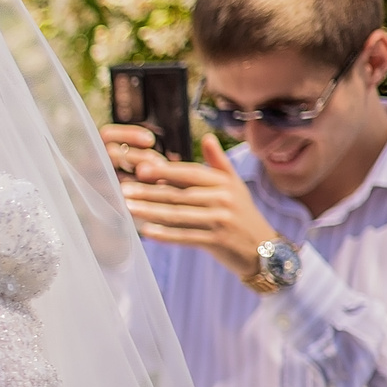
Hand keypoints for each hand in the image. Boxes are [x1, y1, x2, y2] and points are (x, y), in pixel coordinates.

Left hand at [105, 124, 279, 283]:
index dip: (165, 171)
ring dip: (151, 212)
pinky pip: (186, 237)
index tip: (140, 168)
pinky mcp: (217, 241)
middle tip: (122, 189)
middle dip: (149, 192)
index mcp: (224, 182)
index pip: (190, 174)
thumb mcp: (234, 185)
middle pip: (180, 194)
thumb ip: (218, 163)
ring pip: (179, 215)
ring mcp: (220, 220)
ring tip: (127, 208)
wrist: (263, 249)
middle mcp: (223, 199)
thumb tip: (207, 137)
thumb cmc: (242, 213)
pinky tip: (146, 232)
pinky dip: (166, 235)